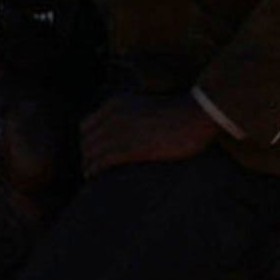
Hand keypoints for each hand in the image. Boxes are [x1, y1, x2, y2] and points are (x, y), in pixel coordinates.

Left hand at [81, 90, 222, 173]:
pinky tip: (92, 176)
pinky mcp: (131, 148)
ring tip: (87, 174)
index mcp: (116, 104)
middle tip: (87, 165)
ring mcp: (122, 132)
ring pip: (92, 151)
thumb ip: (130, 114)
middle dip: (84, 154)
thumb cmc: (178, 112)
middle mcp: (114, 116)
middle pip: (86, 139)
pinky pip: (103, 160)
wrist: (195, 114)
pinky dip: (94, 169)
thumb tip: (126, 129)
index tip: (87, 151)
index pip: (86, 124)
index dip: (84, 140)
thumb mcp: (145, 104)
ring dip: (87, 164)